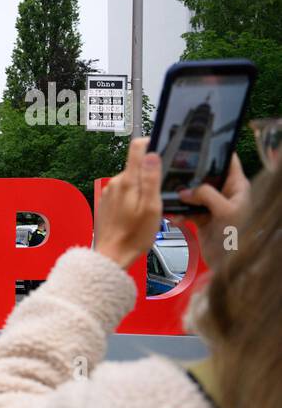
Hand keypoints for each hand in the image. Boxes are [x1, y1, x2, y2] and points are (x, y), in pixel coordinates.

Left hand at [94, 137, 163, 269]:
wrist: (112, 255)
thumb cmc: (134, 235)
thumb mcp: (151, 207)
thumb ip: (151, 179)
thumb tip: (151, 155)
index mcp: (127, 181)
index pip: (136, 148)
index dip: (150, 143)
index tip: (162, 148)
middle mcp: (114, 183)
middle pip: (136, 167)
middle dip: (150, 175)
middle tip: (161, 194)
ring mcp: (109, 193)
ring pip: (131, 181)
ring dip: (143, 189)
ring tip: (150, 209)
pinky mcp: (107, 202)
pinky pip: (124, 193)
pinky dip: (134, 199)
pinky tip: (138, 214)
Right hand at [178, 153, 250, 272]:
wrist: (230, 263)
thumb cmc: (238, 236)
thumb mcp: (226, 211)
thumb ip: (206, 195)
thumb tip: (186, 190)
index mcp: (237, 186)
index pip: (228, 161)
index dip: (216, 151)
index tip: (199, 143)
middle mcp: (225, 193)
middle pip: (205, 176)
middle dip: (190, 175)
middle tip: (174, 170)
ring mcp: (212, 206)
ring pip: (193, 193)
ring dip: (181, 196)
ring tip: (170, 197)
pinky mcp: (201, 218)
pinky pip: (187, 210)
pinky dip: (179, 212)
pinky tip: (173, 216)